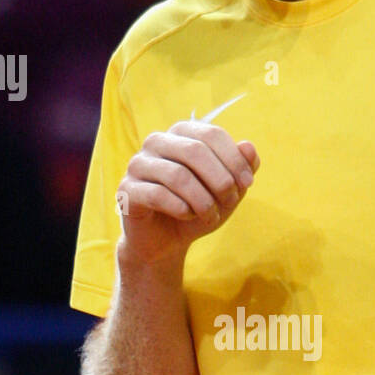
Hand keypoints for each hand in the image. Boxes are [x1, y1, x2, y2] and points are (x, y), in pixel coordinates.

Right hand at [116, 120, 259, 267]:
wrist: (166, 241)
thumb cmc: (198, 207)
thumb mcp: (228, 189)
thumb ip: (241, 166)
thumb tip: (248, 146)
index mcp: (180, 133)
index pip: (211, 134)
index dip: (234, 159)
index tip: (248, 184)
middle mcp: (156, 142)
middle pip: (195, 150)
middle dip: (220, 180)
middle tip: (229, 201)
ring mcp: (138, 164)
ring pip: (178, 175)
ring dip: (203, 200)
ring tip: (211, 216)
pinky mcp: (127, 189)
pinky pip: (158, 195)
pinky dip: (181, 209)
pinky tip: (187, 216)